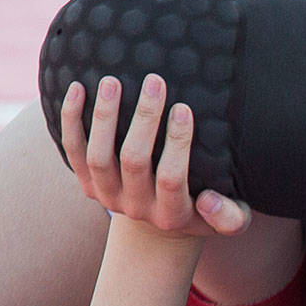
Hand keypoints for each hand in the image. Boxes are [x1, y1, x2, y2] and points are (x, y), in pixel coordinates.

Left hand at [58, 74, 249, 237]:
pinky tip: (77, 88)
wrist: (162, 224)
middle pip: (134, 161)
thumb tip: (209, 201)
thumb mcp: (233, 219)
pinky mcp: (87, 184)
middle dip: (144, 119)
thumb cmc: (206, 210)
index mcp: (173, 215)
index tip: (184, 108)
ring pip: (99, 156)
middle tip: (154, 81)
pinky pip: (73, 151)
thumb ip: (230, 217)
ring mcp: (108, 196)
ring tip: (113, 81)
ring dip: (105, 116)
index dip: (177, 143)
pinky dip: (72, 119)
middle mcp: (137, 208)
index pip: (172, 178)